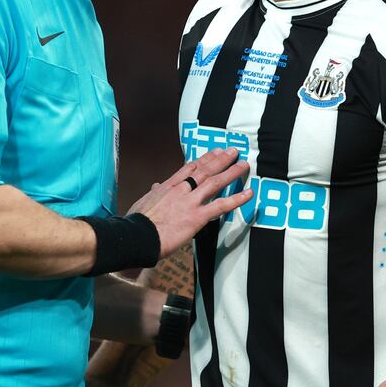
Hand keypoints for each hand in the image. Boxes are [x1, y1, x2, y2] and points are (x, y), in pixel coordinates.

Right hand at [128, 149, 251, 257]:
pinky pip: (221, 205)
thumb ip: (154, 193)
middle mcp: (181, 190)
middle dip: (220, 159)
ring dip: (231, 172)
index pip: (189, 168)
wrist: (137, 235)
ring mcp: (190, 202)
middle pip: (205, 170)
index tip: (213, 152)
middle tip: (232, 151)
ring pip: (215, 182)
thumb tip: (156, 186)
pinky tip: (248, 193)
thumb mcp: (144, 202)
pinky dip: (237, 199)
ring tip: (244, 165)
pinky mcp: (197, 216)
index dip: (204, 159)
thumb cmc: (138, 222)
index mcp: (168, 186)